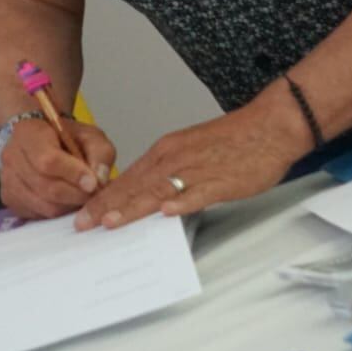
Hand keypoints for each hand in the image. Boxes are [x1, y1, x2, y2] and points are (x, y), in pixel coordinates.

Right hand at [0, 117, 115, 219]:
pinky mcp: (9, 198)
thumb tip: (100, 179)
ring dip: (68, 206)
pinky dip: (56, 213)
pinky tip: (66, 202)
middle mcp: (12, 157)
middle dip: (75, 194)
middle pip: (45, 186)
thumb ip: (100, 152)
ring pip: (42, 205)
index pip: (48, 160)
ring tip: (81, 198)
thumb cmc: (64, 136)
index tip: (93, 182)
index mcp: (29, 133)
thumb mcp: (88, 134)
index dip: (73, 174)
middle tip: (93, 194)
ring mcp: (7, 180)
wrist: (37, 138)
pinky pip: (36, 215)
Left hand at [74, 96, 304, 230]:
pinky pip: (198, 193)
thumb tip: (149, 195)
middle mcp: (175, 158)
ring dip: (132, 207)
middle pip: (135, 185)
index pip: (128, 177)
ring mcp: (197, 170)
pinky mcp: (221, 181)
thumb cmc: (234, 140)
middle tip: (82, 224)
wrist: (270, 126)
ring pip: (158, 190)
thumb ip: (169, 172)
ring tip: (110, 223)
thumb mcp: (191, 151)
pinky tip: (167, 214)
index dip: (104, 196)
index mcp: (167, 150)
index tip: (84, 212)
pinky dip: (182, 202)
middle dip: (106, 206)